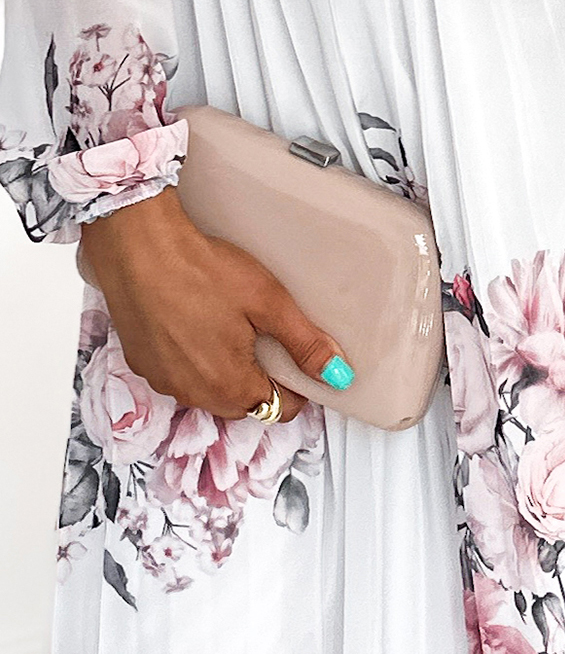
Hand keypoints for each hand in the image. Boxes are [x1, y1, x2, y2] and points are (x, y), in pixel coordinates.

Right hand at [80, 187, 349, 422]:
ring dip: (223, 372)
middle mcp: (195, 395)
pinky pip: (177, 374)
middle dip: (260, 380)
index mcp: (232, 388)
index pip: (279, 409)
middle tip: (263, 339)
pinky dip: (190, 359)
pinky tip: (193, 324)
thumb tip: (338, 375)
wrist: (137, 244)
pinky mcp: (140, 362)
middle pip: (244, 404)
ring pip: (208, 391)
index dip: (296, 388)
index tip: (297, 360)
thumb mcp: (269, 303)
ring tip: (227, 328)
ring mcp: (163, 381)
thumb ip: (305, 344)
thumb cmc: (201, 270)